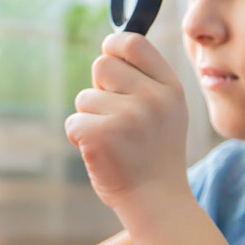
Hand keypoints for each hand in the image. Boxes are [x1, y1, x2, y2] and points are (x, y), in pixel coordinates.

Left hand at [65, 32, 188, 209]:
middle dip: (99, 87)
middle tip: (113, 114)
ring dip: (90, 117)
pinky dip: (79, 137)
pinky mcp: (102, 137)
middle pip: (101, 65)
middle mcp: (153, 99)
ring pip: (84, 97)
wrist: (157, 201)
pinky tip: (101, 153)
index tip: (109, 55)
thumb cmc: (154, 152)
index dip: (114, 45)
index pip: (134, 43)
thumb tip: (110, 49)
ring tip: (113, 140)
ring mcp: (129, 117)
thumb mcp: (167, 109)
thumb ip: (145, 79)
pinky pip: (74, 122)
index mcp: (170, 88)